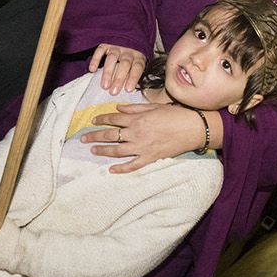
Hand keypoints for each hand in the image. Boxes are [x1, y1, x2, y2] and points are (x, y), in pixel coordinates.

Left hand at [84, 101, 207, 173]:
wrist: (193, 128)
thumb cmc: (175, 114)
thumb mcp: (154, 106)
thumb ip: (134, 108)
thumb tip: (118, 108)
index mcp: (137, 119)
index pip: (113, 119)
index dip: (101, 120)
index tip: (93, 121)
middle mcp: (136, 133)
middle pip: (110, 135)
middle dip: (94, 137)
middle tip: (83, 139)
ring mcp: (142, 147)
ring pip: (117, 151)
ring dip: (103, 151)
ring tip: (92, 151)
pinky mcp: (150, 158)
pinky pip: (132, 165)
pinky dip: (121, 168)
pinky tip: (111, 169)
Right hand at [88, 42, 147, 93]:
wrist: (128, 37)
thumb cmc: (132, 59)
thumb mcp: (138, 65)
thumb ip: (134, 75)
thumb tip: (131, 89)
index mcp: (138, 56)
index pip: (137, 67)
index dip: (133, 78)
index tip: (128, 90)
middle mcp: (128, 51)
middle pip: (124, 64)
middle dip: (119, 79)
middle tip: (113, 92)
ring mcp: (117, 47)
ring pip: (112, 58)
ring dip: (108, 72)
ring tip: (105, 86)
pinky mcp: (106, 44)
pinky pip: (100, 50)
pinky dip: (95, 60)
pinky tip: (92, 69)